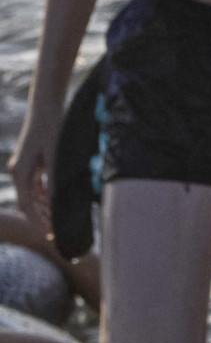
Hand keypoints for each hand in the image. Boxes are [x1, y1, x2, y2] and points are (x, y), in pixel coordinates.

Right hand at [7, 99, 56, 227]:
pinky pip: (36, 186)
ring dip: (45, 209)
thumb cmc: (52, 129)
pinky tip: (57, 206)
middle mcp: (18, 172)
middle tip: (58, 235)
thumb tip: (59, 201)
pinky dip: (46, 197)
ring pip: (33, 196)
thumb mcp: (56, 156)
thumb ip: (55, 179)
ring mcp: (23, 168)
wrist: (46, 108)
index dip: (38, 221)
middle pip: (29, 203)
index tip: (50, 235)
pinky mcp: (31, 164)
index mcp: (21, 172)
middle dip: (42, 219)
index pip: (27, 204)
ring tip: (59, 224)